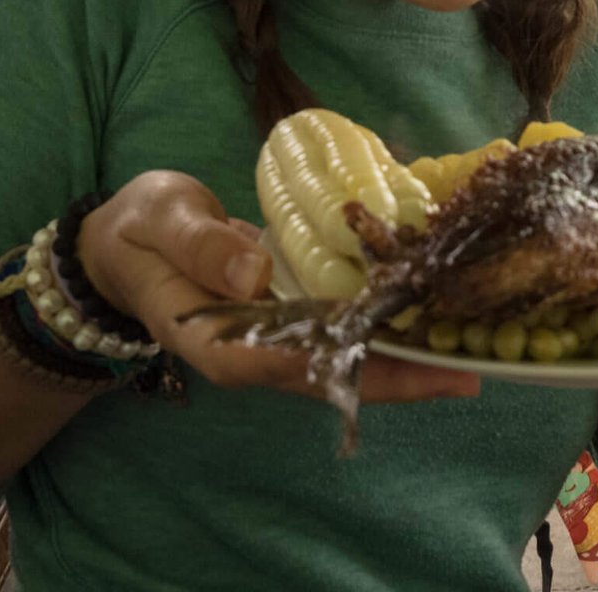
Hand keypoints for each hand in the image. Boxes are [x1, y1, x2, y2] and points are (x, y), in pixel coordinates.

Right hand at [77, 170, 478, 401]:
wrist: (124, 237)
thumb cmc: (138, 231)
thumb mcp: (161, 224)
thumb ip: (202, 246)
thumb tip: (254, 272)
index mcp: (221, 344)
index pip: (304, 369)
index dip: (369, 374)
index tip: (424, 371)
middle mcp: (257, 352)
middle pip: (339, 373)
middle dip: (405, 372)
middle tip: (473, 363)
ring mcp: (275, 335)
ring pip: (347, 354)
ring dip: (404, 348)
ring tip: (467, 339)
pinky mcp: (288, 311)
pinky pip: (342, 322)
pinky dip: (382, 315)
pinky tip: (427, 304)